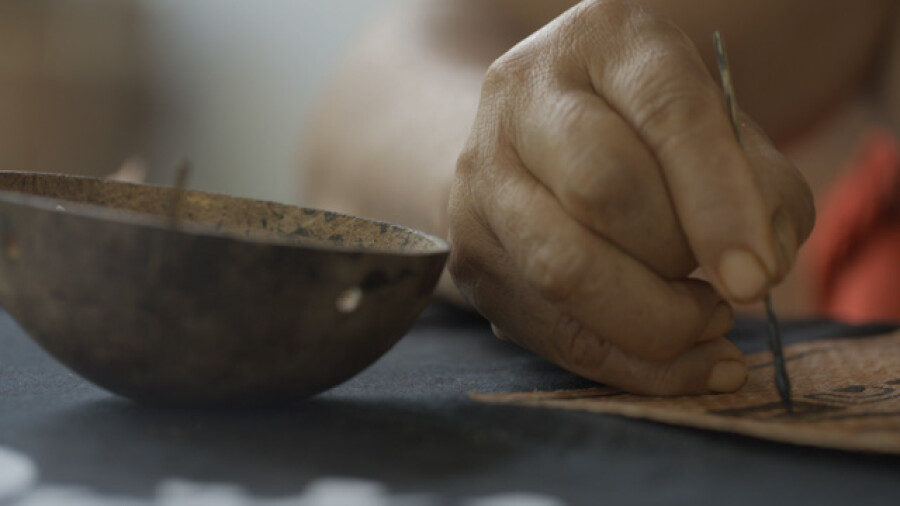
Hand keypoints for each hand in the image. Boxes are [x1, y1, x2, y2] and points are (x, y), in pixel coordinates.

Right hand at [447, 0, 813, 393]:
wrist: (530, 137)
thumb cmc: (639, 130)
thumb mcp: (711, 123)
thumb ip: (758, 182)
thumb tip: (763, 266)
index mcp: (600, 40)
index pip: (667, 112)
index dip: (719, 202)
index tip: (757, 277)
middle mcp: (521, 97)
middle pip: (602, 190)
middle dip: (678, 262)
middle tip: (727, 292)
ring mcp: (480, 178)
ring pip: (563, 269)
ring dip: (651, 322)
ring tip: (703, 322)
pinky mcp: (470, 252)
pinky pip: (548, 328)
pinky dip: (625, 363)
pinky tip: (677, 359)